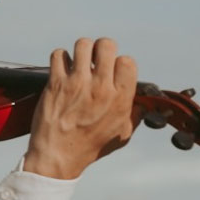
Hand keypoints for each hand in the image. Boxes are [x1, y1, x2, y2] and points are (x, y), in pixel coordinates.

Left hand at [24, 38, 140, 178]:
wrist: (57, 155)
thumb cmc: (90, 147)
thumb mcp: (122, 134)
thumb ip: (135, 115)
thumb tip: (144, 104)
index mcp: (120, 98)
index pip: (127, 61)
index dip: (119, 62)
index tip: (112, 71)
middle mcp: (100, 87)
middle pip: (106, 45)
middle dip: (101, 49)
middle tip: (95, 61)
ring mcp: (76, 83)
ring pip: (82, 44)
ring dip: (81, 51)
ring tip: (79, 62)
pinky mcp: (55, 83)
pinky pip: (59, 54)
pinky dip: (60, 58)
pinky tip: (62, 69)